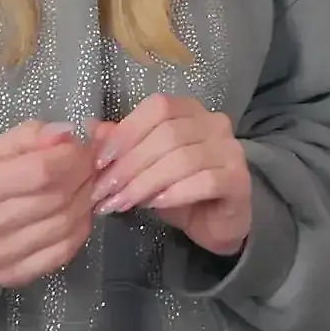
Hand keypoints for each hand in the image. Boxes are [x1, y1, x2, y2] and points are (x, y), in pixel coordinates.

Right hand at [0, 121, 97, 287]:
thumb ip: (31, 136)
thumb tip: (68, 134)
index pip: (42, 171)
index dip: (72, 157)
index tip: (82, 148)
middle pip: (57, 199)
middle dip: (84, 177)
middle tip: (90, 166)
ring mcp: (0, 255)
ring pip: (64, 226)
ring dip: (85, 202)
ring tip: (86, 187)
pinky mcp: (13, 276)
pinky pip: (62, 252)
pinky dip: (79, 230)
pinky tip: (78, 215)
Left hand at [87, 94, 251, 256]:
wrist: (218, 222)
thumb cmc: (179, 189)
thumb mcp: (145, 166)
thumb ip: (122, 145)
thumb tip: (90, 127)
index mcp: (190, 110)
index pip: (157, 108)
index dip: (126, 132)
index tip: (100, 162)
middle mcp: (214, 123)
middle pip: (167, 134)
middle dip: (129, 164)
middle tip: (104, 191)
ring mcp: (231, 150)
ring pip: (182, 159)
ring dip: (145, 183)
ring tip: (121, 203)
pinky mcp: (238, 180)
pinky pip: (204, 181)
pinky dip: (174, 193)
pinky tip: (154, 205)